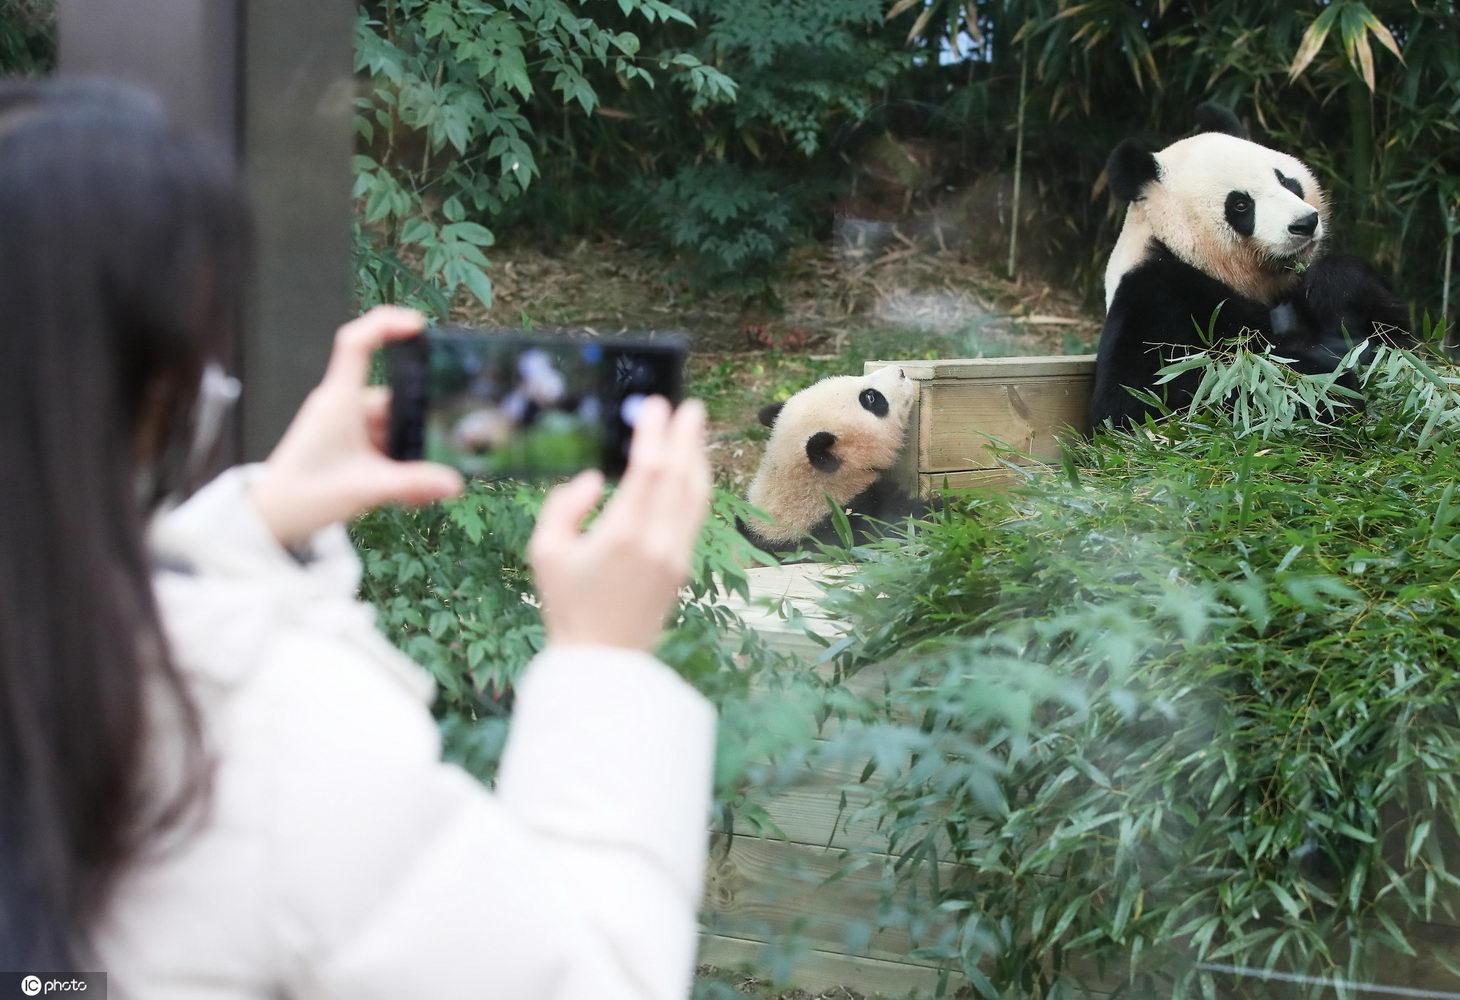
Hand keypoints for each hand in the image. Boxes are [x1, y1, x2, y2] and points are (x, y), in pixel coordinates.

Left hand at [249, 306, 463, 547]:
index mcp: (339, 399)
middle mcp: (341, 405)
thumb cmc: (305, 495)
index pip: (357, 344)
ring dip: (409, 450)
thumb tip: (455, 483)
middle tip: (442, 451)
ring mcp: (344, 425)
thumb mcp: (366, 487)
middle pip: (392, 397)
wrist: (272, 519)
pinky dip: (398, 462)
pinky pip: (382, 443)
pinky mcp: (346, 444)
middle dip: (418, 423)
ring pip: (391, 425)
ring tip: (422, 486)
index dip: (386, 325)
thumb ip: (413, 483)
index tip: (418, 325)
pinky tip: (410, 491)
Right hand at [528, 397, 710, 651]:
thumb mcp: (545, 551)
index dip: (654, 433)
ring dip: (698, 458)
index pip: (649, 469)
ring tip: (695, 429)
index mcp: (622, 534)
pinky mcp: (682, 566)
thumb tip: (595, 479)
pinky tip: (692, 470)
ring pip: (696, 495)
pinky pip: (695, 515)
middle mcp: (657, 542)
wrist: (601, 659)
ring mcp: (675, 555)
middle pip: (681, 475)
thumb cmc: (566, 604)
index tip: (654, 405)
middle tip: (690, 405)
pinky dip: (696, 485)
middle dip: (687, 436)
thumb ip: (564, 506)